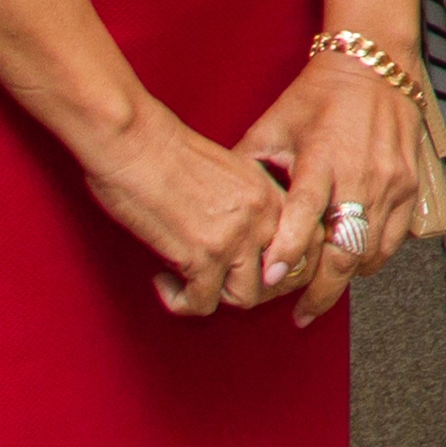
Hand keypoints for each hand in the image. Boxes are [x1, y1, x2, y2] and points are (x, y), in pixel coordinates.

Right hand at [76, 103, 301, 318]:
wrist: (134, 143)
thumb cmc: (169, 154)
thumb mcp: (231, 172)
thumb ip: (250, 204)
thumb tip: (252, 240)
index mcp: (272, 194)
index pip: (312, 244)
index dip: (291, 267)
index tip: (263, 273)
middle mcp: (263, 217)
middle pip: (282, 279)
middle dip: (252, 290)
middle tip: (222, 284)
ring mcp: (235, 238)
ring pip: (245, 298)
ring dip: (215, 295)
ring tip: (190, 280)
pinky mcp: (201, 256)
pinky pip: (202, 303)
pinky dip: (180, 300)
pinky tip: (166, 280)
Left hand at [234, 46, 428, 326]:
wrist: (375, 67)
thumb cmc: (318, 95)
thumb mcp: (273, 125)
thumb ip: (249, 167)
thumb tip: (219, 206)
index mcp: (323, 157)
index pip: (305, 212)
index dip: (288, 248)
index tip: (269, 277)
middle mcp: (362, 173)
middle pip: (346, 247)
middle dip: (321, 289)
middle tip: (300, 314)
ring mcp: (391, 182)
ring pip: (372, 250)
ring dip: (346, 277)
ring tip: (322, 293)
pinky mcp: (410, 185)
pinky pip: (393, 238)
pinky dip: (371, 258)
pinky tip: (352, 264)